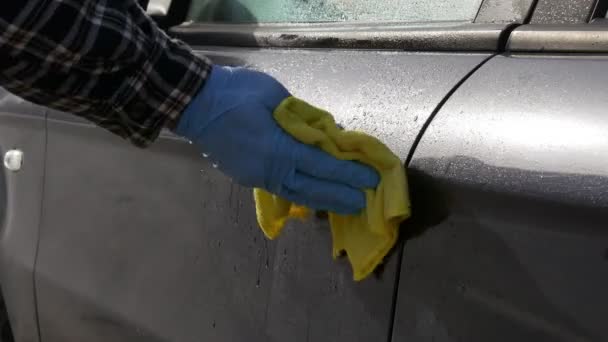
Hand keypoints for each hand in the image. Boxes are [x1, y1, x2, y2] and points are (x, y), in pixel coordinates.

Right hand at [175, 65, 378, 213]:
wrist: (195, 104)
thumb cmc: (237, 92)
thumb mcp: (276, 96)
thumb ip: (304, 118)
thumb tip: (328, 133)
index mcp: (279, 149)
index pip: (323, 165)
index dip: (348, 174)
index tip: (370, 179)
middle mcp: (270, 170)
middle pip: (312, 189)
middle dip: (339, 196)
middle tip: (363, 203)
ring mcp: (257, 177)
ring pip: (296, 195)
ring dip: (321, 201)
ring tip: (342, 206)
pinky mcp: (248, 177)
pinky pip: (281, 190)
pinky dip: (301, 195)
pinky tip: (312, 197)